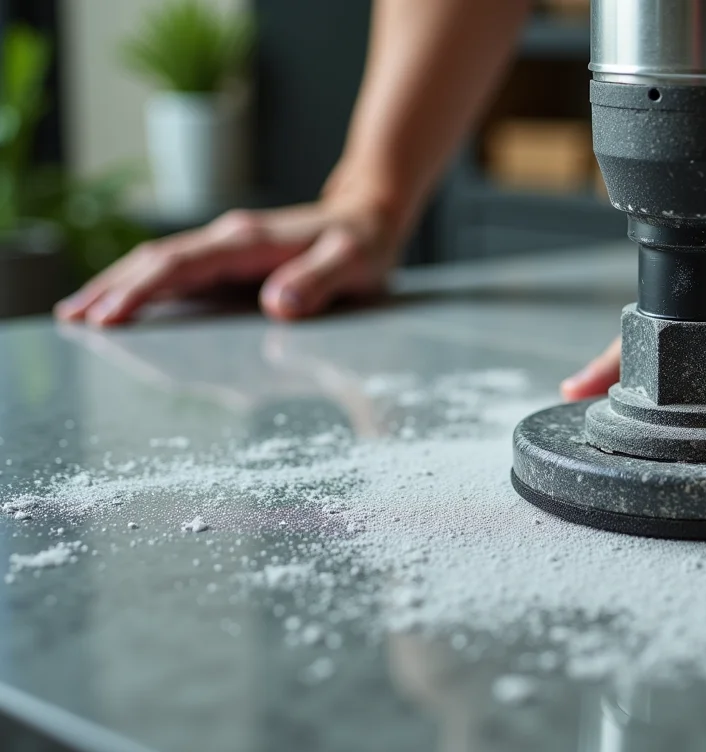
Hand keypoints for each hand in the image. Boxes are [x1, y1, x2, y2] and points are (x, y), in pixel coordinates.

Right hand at [55, 196, 403, 325]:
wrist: (370, 217)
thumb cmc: (363, 244)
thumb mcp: (353, 264)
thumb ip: (318, 283)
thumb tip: (277, 306)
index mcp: (250, 241)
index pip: (184, 265)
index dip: (144, 290)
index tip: (111, 316)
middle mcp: (229, 239)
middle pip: (156, 261)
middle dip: (112, 289)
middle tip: (74, 319)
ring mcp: (225, 248)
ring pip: (158, 264)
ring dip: (118, 286)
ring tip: (78, 315)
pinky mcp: (228, 260)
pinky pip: (176, 271)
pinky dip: (142, 286)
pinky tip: (121, 304)